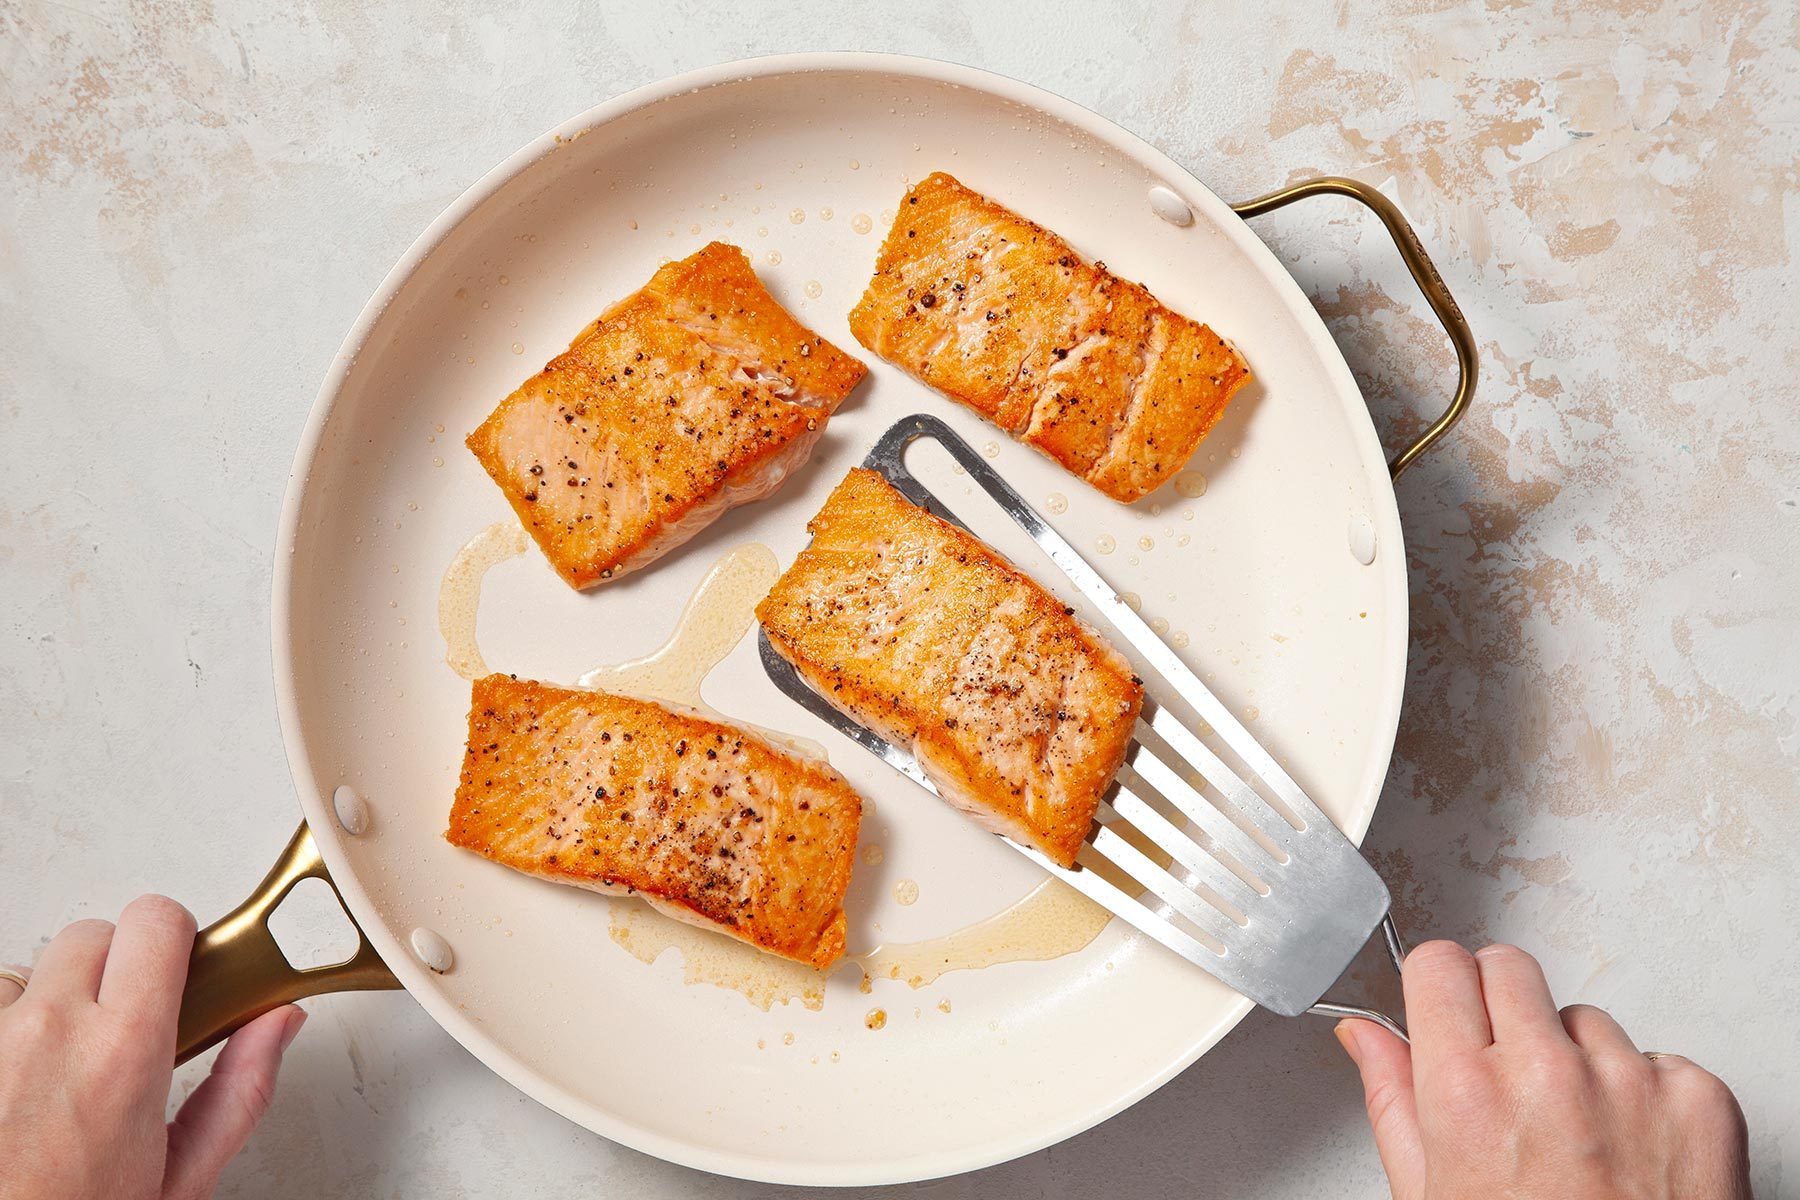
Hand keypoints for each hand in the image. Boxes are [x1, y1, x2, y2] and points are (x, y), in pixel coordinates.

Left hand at [0, 896, 305, 1199]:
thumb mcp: (180, 1180)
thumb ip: (240, 1091)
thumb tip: (277, 1022)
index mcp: (125, 1052)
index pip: (156, 921)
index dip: (173, 938)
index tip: (179, 970)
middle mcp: (51, 1031)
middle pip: (95, 934)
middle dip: (115, 968)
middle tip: (122, 1026)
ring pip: (34, 972)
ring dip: (51, 1004)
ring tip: (59, 1068)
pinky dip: (6, 1032)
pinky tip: (18, 1082)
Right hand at [1337, 940, 1750, 1198]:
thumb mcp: (1429, 1194)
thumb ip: (1392, 1100)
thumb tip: (1365, 1036)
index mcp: (1466, 1093)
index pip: (1440, 965)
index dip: (1439, 987)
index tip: (1446, 1008)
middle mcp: (1547, 1074)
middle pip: (1509, 968)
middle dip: (1500, 1005)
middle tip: (1506, 1069)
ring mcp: (1630, 1082)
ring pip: (1584, 1019)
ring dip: (1576, 1059)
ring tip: (1576, 1136)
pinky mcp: (1699, 1100)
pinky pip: (1658, 1059)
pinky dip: (1645, 1096)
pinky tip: (1629, 1151)